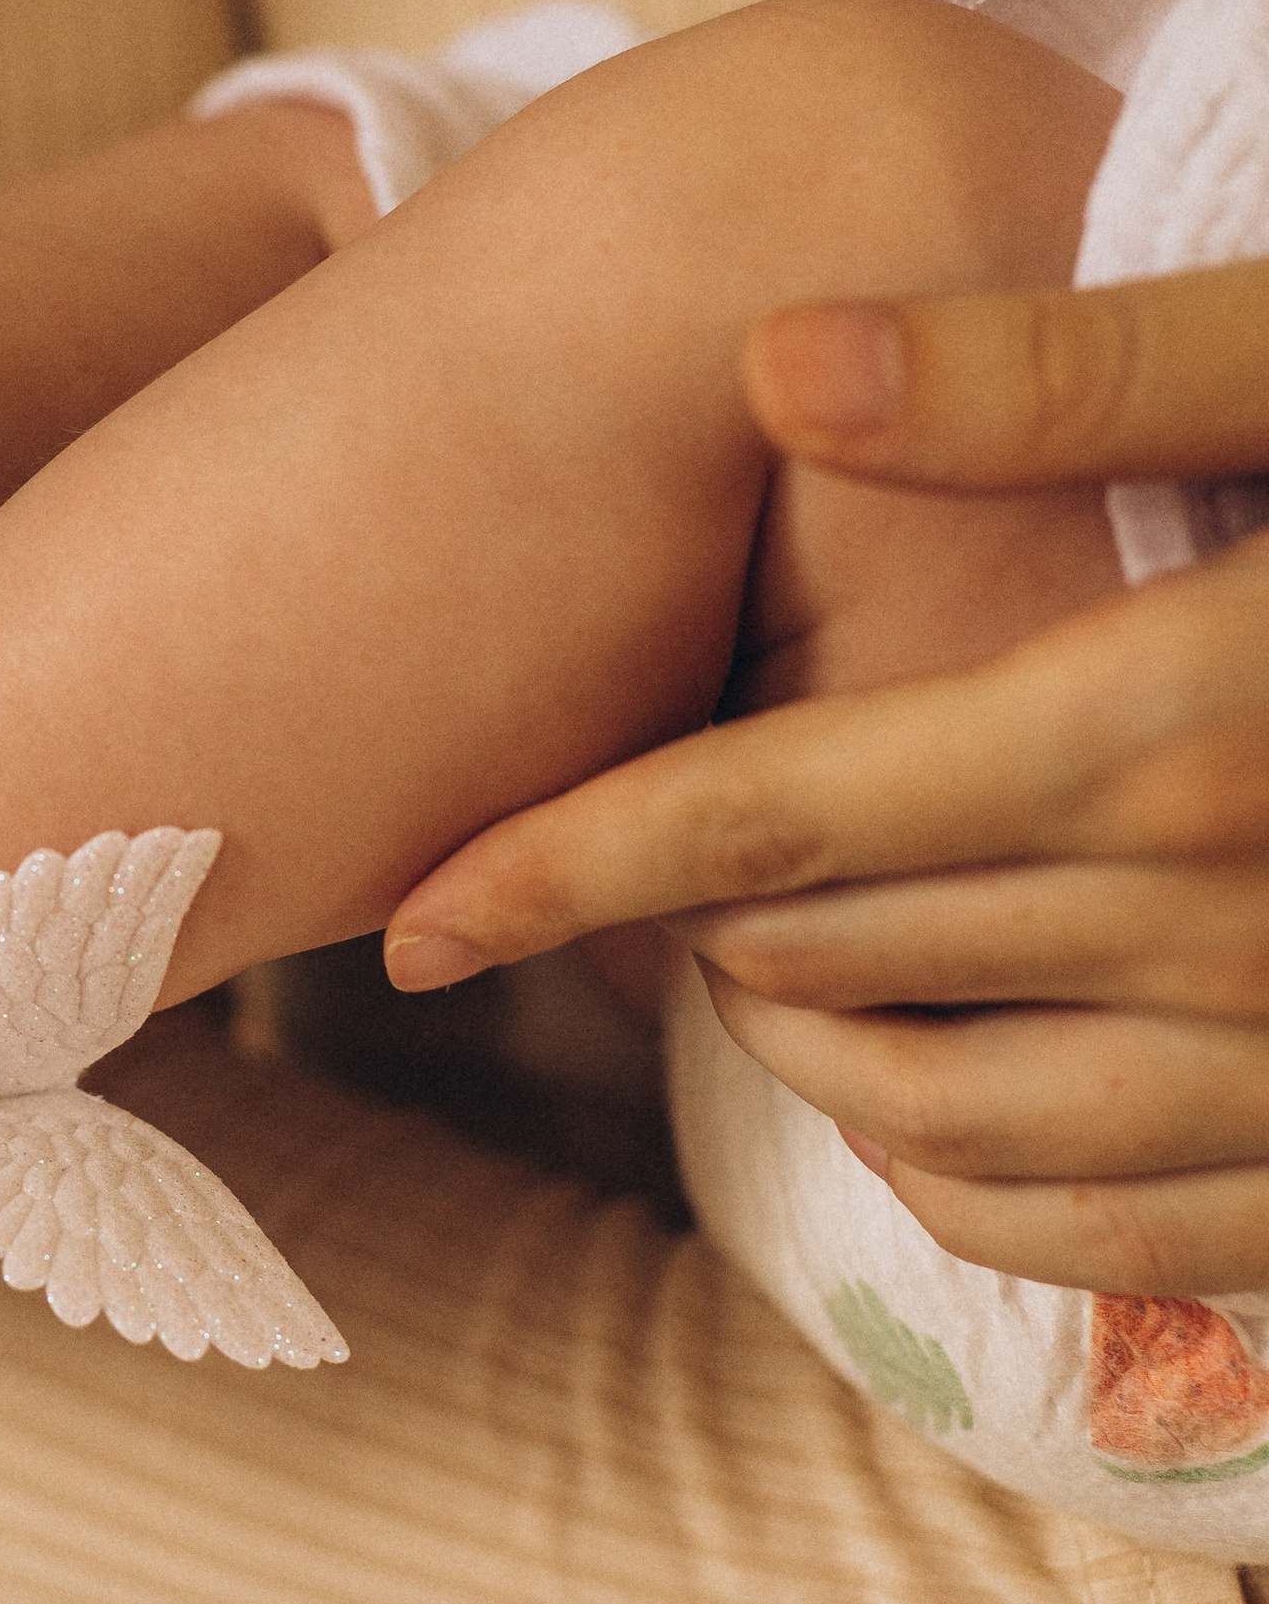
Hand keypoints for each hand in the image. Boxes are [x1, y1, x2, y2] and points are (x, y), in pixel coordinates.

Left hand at [381, 263, 1268, 1290]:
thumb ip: (1066, 366)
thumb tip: (773, 360)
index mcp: (1164, 732)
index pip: (762, 825)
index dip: (557, 866)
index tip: (414, 901)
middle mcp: (1216, 935)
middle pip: (822, 969)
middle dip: (678, 930)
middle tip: (622, 861)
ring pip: (932, 1126)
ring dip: (804, 1053)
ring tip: (762, 968)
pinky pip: (1104, 1243)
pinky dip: (968, 1191)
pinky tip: (930, 1110)